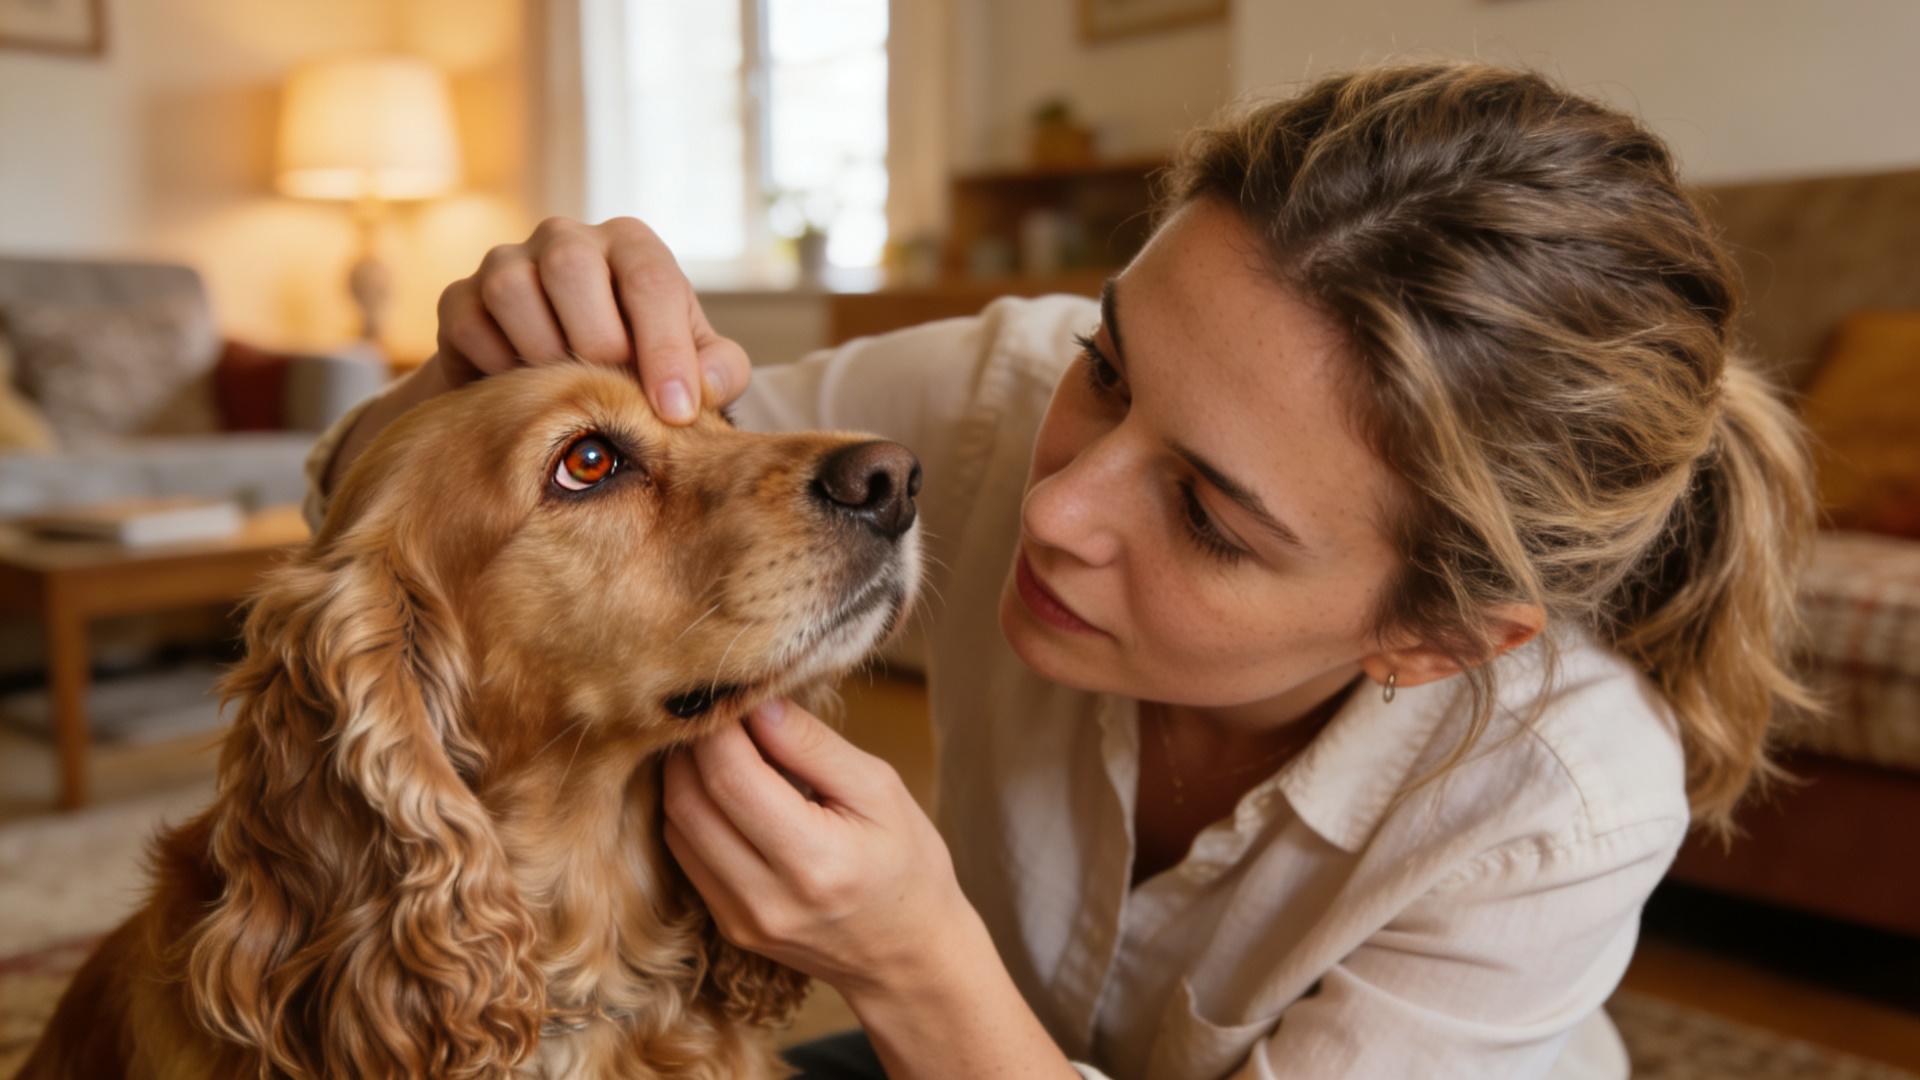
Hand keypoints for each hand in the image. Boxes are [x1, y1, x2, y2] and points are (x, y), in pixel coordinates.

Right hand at [435, 216, 750, 423]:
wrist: (554, 381)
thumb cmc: (638, 364)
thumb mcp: (693, 367)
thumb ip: (719, 371)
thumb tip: (707, 387)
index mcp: (631, 246)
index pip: (649, 279)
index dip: (665, 349)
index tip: (676, 412)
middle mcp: (567, 239)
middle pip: (570, 267)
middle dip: (596, 342)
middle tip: (612, 393)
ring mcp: (506, 262)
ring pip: (511, 290)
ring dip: (543, 354)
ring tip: (567, 391)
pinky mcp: (459, 297)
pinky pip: (469, 326)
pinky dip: (497, 367)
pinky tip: (523, 392)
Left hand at [662, 699, 973, 997]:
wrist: (910, 955)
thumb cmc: (908, 863)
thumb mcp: (880, 789)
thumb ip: (813, 746)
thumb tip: (756, 701)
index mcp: (815, 861)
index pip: (731, 776)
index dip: (718, 724)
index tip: (732, 689)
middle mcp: (766, 898)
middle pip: (689, 800)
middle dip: (693, 744)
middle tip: (721, 709)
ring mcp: (740, 918)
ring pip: (676, 825)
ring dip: (686, 775)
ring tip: (723, 745)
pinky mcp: (728, 924)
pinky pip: (685, 853)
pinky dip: (692, 810)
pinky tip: (722, 788)